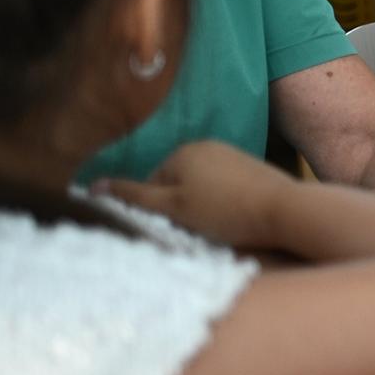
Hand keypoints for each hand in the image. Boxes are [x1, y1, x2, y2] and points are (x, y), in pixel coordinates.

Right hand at [98, 140, 296, 250]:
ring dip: (200, 208)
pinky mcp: (250, 168)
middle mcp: (206, 145)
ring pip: (198, 189)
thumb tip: (89, 186)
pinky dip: (222, 204)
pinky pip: (222, 188)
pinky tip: (234, 218)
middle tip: (198, 229)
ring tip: (218, 225)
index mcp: (183, 150)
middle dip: (180, 208)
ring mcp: (231, 154)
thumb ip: (132, 196)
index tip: (178, 227)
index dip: (159, 212)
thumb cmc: (224, 211)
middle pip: (175, 185)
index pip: (151, 185)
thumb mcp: (172, 207)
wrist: (284, 209)